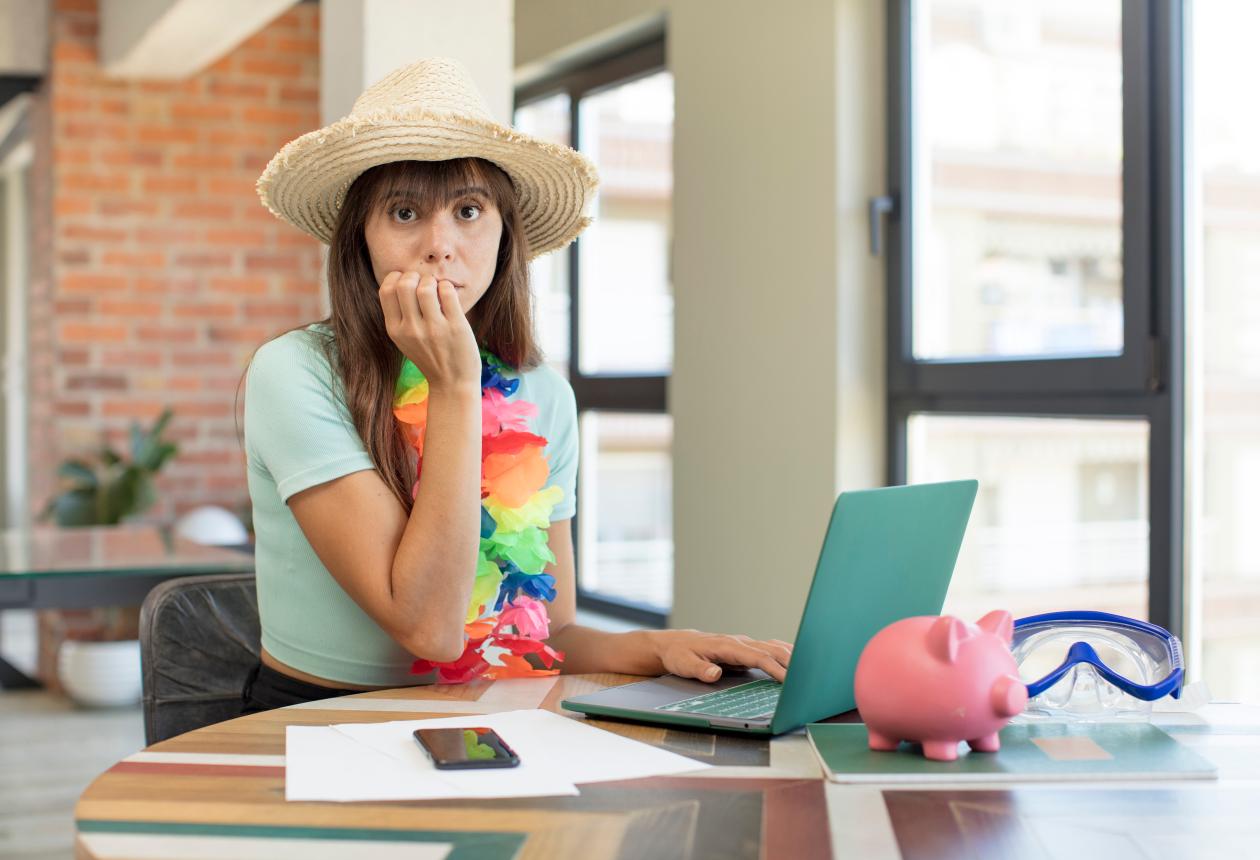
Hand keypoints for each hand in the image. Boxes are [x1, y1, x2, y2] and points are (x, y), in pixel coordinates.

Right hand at [378, 271, 481, 393]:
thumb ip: (399, 315)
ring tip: (437, 289)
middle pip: (405, 284)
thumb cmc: (429, 357)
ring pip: (426, 287)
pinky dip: (447, 286)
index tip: (407, 281)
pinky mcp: (456, 327)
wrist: (452, 384)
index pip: (385, 290)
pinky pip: (447, 293)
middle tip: (423, 283)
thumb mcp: (405, 340)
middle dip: (414, 276)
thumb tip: (400, 280)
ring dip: (432, 281)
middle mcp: (411, 330)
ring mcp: (434, 329)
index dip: (396, 277)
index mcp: (395, 330)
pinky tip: (448, 294)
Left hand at [652, 629, 792, 682]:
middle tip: (806, 677)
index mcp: (726, 646)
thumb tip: (714, 673)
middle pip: (771, 649)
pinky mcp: (744, 649)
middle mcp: (738, 642)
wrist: (675, 644)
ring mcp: (742, 644)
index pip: (757, 656)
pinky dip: (784, 653)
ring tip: (809, 668)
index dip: (774, 667)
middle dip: (790, 662)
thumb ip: (699, 669)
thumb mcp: (683, 664)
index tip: (788, 679)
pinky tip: (796, 659)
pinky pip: (768, 649)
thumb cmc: (680, 654)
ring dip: (791, 656)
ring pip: (772, 647)